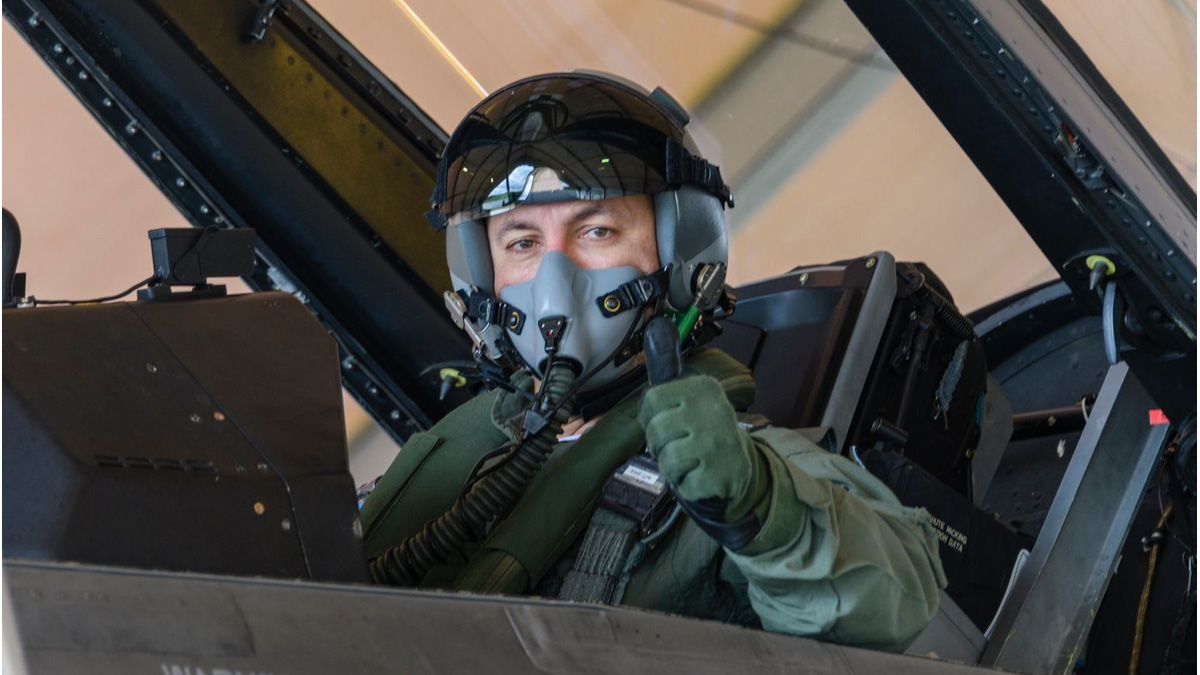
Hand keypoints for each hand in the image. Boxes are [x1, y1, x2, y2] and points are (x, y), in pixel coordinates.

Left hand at [638, 375, 765, 527]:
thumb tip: (640, 406)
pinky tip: (700, 479)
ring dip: (670, 469)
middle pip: (656, 429)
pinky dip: (686, 488)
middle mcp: (714, 411)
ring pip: (667, 459)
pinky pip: (684, 486)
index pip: (653, 398)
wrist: (739, 464)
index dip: (649, 417)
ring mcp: (718, 444)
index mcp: (703, 389)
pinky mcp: (722, 475)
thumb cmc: (703, 432)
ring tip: (684, 465)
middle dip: (657, 446)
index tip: (662, 425)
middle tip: (671, 449)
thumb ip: (665, 400)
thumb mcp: (692, 405)